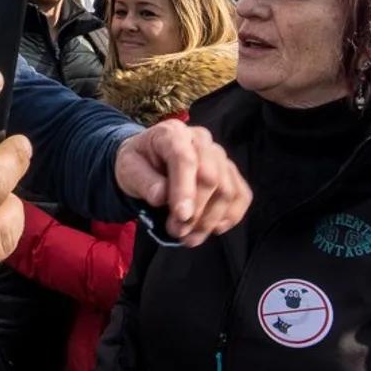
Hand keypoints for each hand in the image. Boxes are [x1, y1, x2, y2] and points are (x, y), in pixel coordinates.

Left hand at [115, 120, 250, 246]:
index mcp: (173, 133)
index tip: (181, 217)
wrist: (147, 161)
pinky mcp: (230, 172)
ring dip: (210, 221)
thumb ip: (144, 182)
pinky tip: (212, 229)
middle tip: (176, 231)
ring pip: (228, 190)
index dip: (185, 190)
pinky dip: (230, 216)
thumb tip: (162, 197)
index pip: (185, 160)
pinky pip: (242, 195)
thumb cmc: (137, 164)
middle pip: (211, 177)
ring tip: (188, 238)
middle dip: (195, 212)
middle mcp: (201, 140)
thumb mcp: (128, 170)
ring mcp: (220, 155)